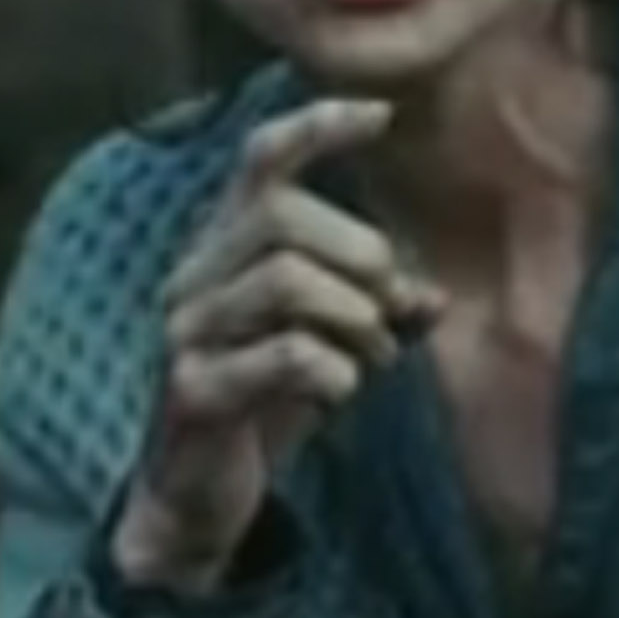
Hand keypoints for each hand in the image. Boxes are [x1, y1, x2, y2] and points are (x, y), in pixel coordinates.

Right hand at [113, 98, 438, 589]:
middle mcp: (195, 278)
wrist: (199, 501)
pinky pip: (285, 355)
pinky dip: (335, 370)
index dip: (316, 129)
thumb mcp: (333, 350)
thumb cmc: (266, 406)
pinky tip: (340, 392)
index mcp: (225, 250)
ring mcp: (187, 333)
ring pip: (284, 280)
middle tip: (389, 307)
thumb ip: (379, 314)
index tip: (379, 116)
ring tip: (374, 359)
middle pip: (282, 217)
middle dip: (358, 253)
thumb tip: (431, 296)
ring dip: (354, 317)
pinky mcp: (194, 390)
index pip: (261, 163)